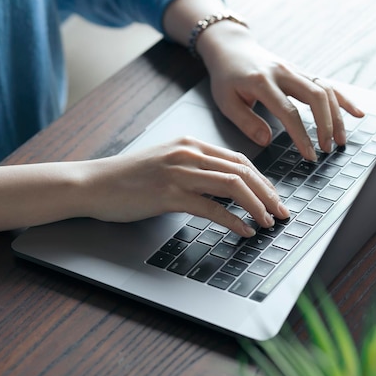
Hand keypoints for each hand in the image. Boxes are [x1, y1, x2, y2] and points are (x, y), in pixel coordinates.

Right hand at [75, 136, 288, 236]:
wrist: (94, 183)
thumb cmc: (126, 177)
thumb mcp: (165, 162)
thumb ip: (193, 168)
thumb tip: (224, 187)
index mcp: (189, 144)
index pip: (238, 159)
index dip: (262, 181)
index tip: (274, 198)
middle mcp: (187, 154)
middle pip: (242, 171)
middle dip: (268, 194)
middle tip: (281, 213)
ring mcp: (178, 173)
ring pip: (232, 186)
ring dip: (257, 206)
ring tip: (268, 223)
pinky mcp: (169, 194)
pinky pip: (211, 208)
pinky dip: (233, 220)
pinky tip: (244, 231)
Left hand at [196, 22, 364, 159]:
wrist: (231, 48)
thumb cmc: (226, 77)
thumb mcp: (226, 101)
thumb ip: (246, 122)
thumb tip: (267, 141)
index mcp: (261, 82)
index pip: (288, 112)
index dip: (301, 135)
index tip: (309, 154)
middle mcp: (282, 72)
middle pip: (315, 96)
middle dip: (326, 125)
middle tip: (327, 149)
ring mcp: (294, 69)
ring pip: (324, 89)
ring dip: (337, 115)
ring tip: (341, 140)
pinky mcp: (301, 70)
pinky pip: (326, 83)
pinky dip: (343, 98)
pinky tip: (357, 113)